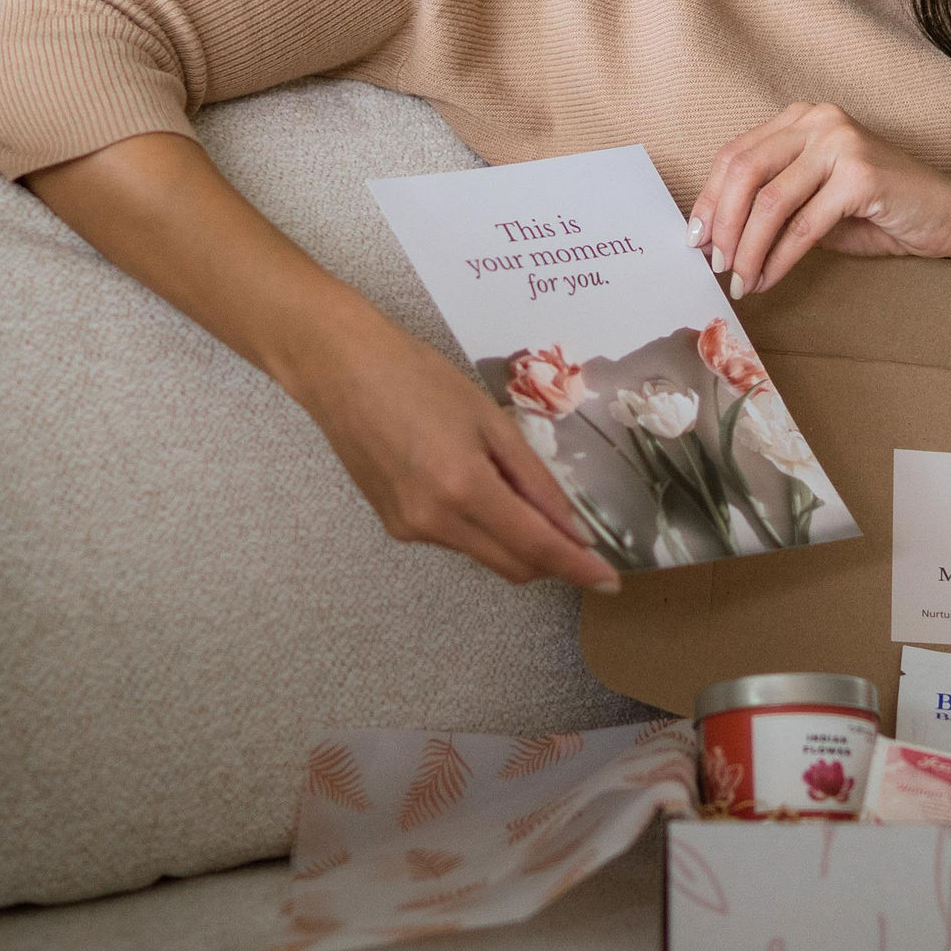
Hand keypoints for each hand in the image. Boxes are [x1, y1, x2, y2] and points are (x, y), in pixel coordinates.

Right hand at [286, 316, 620, 592]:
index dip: (577, 568)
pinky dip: (480, 526)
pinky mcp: (394, 526)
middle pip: (511, 566)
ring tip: (512, 485)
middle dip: (551, 561)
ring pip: (483, 554)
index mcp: (463, 488)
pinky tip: (474, 484)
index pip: (536, 547)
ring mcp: (409, 529)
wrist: (340, 369)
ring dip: (514, 539)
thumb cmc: (420, 377)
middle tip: (580, 538)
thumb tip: (572, 528)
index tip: (610, 580)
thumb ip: (535, 479)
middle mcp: (434, 522)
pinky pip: (455, 540)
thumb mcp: (491, 420)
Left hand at [687, 103, 950, 293]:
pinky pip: (803, 225)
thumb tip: (716, 236)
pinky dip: (778, 259)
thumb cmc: (880, 210)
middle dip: (723, 225)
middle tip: (714, 263)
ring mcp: (842, 143)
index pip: (736, 155)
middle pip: (745, 172)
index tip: (696, 239)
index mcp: (801, 119)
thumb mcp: (814, 198)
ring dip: (748, 249)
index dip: (710, 199)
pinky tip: (768, 279)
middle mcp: (819, 121)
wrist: (950, 214)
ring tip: (740, 279)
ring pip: (770, 201)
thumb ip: (771, 202)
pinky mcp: (861, 175)